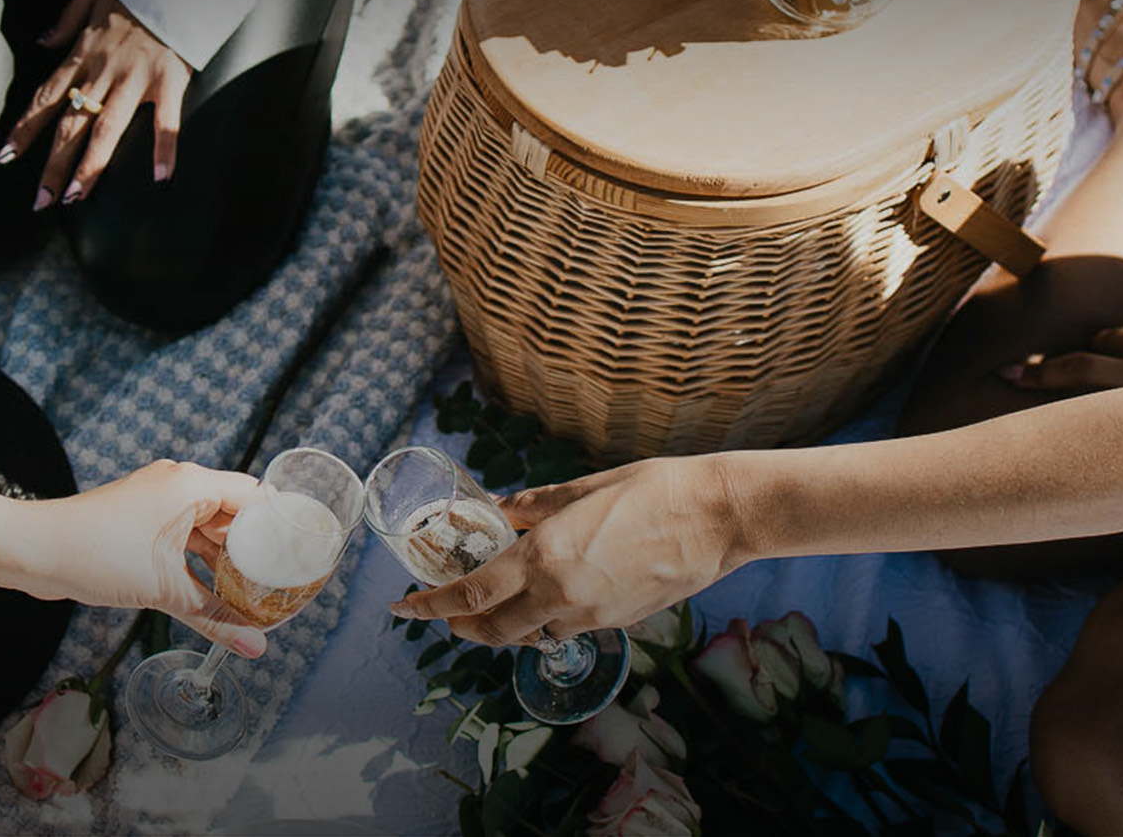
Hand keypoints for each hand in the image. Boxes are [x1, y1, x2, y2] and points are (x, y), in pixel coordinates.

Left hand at [0, 0, 190, 209]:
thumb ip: (64, 20)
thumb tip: (42, 41)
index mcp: (82, 54)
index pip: (44, 99)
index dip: (23, 130)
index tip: (6, 158)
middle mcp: (103, 72)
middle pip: (70, 126)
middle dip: (52, 165)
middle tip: (41, 201)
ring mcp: (136, 79)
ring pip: (107, 130)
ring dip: (90, 167)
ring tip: (75, 197)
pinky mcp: (169, 80)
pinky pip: (166, 120)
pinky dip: (165, 149)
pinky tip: (162, 177)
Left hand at [0, 460, 270, 656]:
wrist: (32, 550)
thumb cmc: (95, 554)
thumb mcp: (164, 589)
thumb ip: (215, 617)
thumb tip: (255, 646)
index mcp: (191, 485)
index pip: (254, 497)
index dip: (279, 525)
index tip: (299, 554)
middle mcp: (177, 484)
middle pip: (234, 512)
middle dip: (255, 548)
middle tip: (280, 580)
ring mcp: (156, 501)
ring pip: (207, 528)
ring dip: (225, 559)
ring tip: (252, 592)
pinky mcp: (140, 519)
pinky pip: (183, 536)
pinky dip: (198, 561)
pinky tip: (212, 590)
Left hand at [392, 456, 746, 645]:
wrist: (719, 517)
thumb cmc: (655, 489)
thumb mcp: (584, 487)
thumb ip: (535, 505)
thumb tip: (501, 509)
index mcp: (544, 556)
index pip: (469, 594)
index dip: (429, 606)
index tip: (403, 607)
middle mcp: (560, 595)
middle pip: (492, 631)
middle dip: (460, 627)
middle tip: (445, 616)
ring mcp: (591, 616)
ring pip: (530, 636)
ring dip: (505, 627)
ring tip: (495, 607)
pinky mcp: (619, 624)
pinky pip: (566, 631)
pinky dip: (545, 623)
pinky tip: (548, 601)